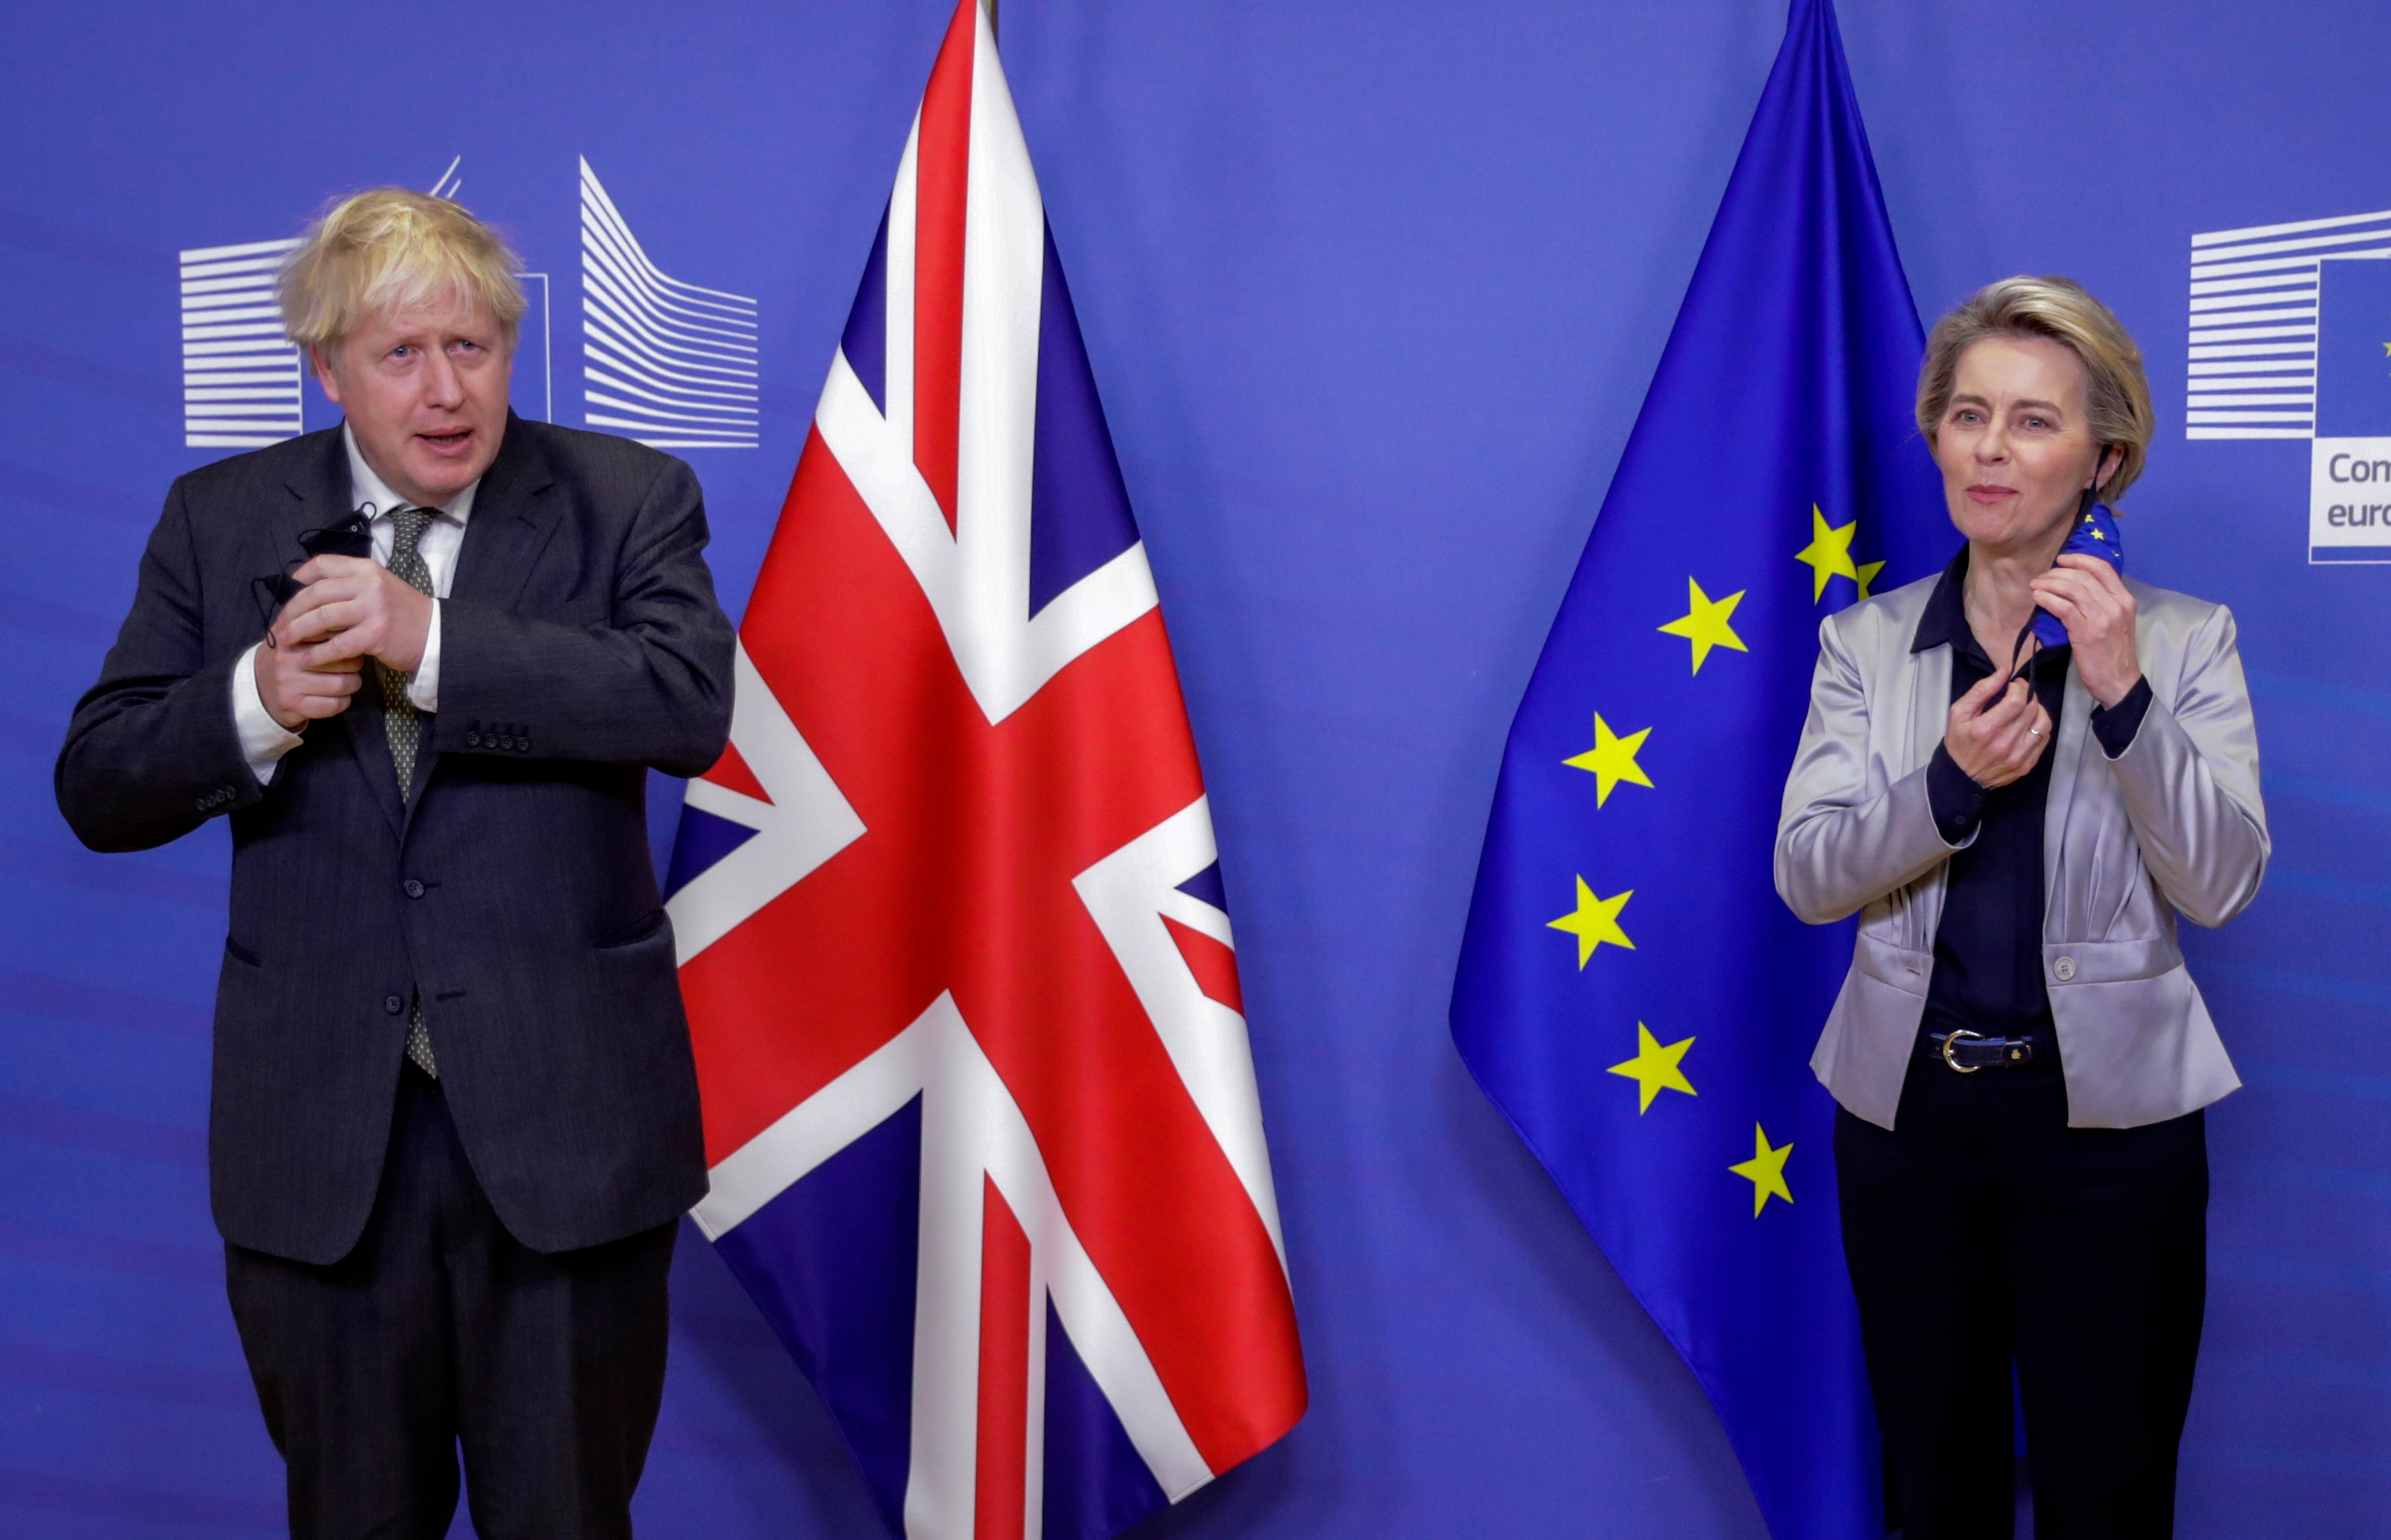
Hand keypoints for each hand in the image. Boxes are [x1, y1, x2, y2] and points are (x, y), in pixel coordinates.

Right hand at [255, 633, 363, 729]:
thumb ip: (314, 623)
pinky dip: (343, 702)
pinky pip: (333, 705)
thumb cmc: (285, 657)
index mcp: (290, 638)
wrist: (257, 686)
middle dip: (355, 664)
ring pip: (341, 685)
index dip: (349, 640)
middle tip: (352, 664)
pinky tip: (339, 697)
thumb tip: (347, 616)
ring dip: (352, 684)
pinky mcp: (294, 706)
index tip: (352, 642)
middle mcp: (287, 661)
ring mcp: (289, 685)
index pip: (332, 635)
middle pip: (342, 661)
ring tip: (348, 680)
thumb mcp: (291, 634)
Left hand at [275, 554, 432, 673]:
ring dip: (299, 630)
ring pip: (322, 617)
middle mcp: (369, 584)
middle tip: (280, 624)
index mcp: (367, 569)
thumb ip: (350, 584)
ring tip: (286, 640)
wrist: (434, 634)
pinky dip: (318, 653)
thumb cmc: (402, 613)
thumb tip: (310, 591)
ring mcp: (373, 608)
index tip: (289, 591)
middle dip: (292, 610)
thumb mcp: (379, 587)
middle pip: (316, 592)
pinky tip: (308, 659)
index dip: (301, 576)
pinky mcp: (375, 634)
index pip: (324, 564)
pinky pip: (337, 644)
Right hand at [1944, 666, 2052, 788]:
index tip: (2013, 685)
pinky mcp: (2027, 765)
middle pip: (2032, 709)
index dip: (2019, 688)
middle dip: (2028, 695)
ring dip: (2038, 710)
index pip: (2017, 700)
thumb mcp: (1959, 713)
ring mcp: (2018, 756)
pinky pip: (2043, 739)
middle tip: (2019, 693)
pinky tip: (2028, 724)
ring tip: (2026, 708)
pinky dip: (2039, 726)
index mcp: (1986, 729)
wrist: (1961, 778)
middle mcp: (2005, 743)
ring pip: (2043, 723)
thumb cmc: (1959, 742)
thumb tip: (2004, 673)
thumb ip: (1981, 690)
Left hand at [2030, 553, 2140, 707]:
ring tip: (2035, 587)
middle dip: (2057, 573)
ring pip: (2072, 589)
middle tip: (2041, 578)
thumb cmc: (2112, 653)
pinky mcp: (2087, 632)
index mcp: (2125, 599)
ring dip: (2048, 584)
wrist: (2119, 681)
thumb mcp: (2115, 622)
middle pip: (2082, 576)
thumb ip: (2102, 603)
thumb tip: (2074, 586)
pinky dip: (2047, 599)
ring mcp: (2102, 618)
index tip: (2061, 559)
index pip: (2102, 568)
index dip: (2079, 559)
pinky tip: (2038, 598)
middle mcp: (2116, 605)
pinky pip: (2063, 608)